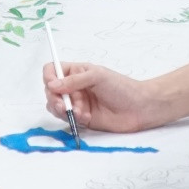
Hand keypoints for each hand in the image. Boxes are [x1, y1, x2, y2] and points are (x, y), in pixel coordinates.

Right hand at [43, 61, 167, 132]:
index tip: (53, 85)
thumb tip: (52, 85)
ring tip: (80, 112)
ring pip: (56, 106)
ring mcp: (77, 103)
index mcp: (77, 71)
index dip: (49, 77)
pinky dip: (73, 118)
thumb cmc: (122, 87)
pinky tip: (87, 117)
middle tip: (64, 105)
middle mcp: (74, 86)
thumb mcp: (97, 76)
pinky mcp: (82, 118)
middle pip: (51, 91)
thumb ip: (74, 81)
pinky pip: (67, 119)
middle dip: (55, 98)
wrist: (138, 108)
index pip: (53, 70)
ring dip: (64, 110)